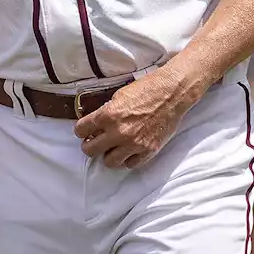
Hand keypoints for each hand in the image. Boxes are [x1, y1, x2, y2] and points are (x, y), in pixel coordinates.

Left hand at [73, 66, 200, 169]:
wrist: (172, 93)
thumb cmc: (147, 89)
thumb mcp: (119, 95)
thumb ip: (106, 111)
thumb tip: (95, 124)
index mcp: (108, 115)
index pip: (81, 130)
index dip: (81, 130)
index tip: (84, 131)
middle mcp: (119, 132)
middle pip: (90, 150)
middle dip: (90, 145)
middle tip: (95, 141)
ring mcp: (134, 144)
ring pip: (109, 162)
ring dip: (109, 154)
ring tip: (113, 147)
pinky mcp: (148, 151)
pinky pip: (130, 164)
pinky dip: (128, 158)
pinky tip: (129, 150)